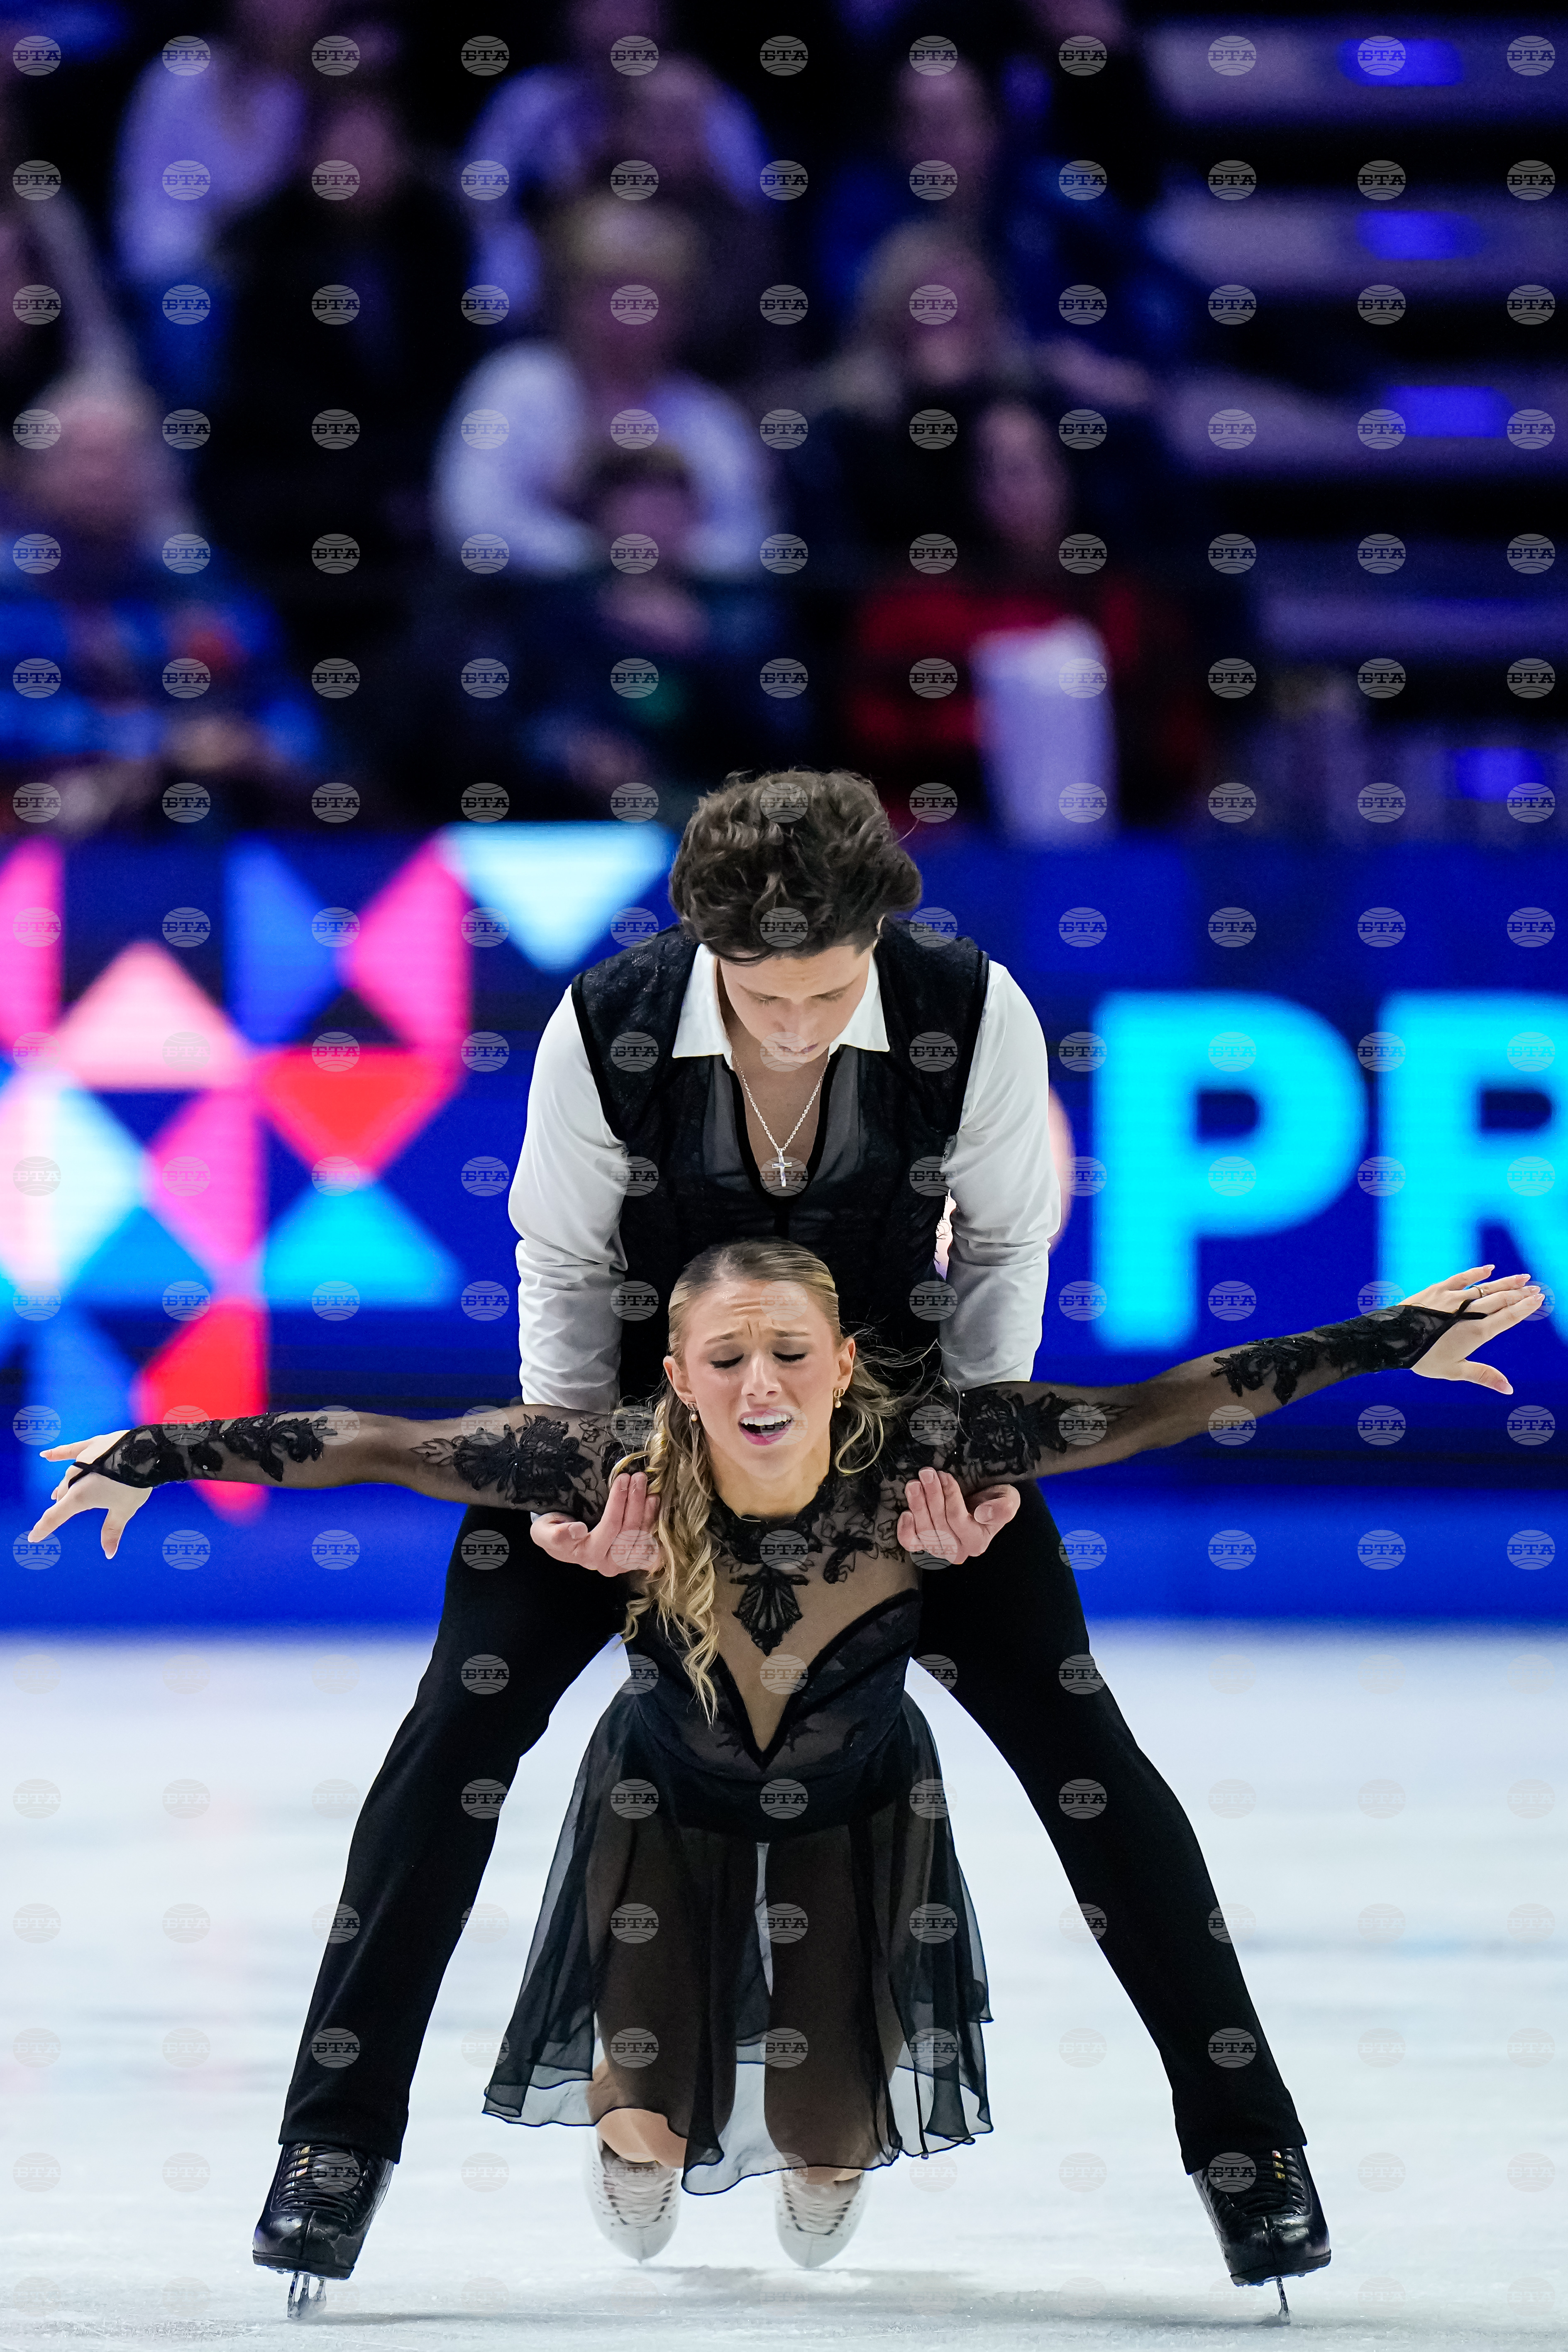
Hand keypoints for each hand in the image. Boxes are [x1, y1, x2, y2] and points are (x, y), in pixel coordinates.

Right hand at [32, 1432, 146, 1556]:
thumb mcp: (124, 1510)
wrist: (147, 1454)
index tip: (33, 1538)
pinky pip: (71, 1450)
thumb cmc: (135, 1484)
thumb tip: (109, 1554)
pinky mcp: (92, 1445)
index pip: (55, 1516)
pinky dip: (58, 1454)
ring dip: (64, 1487)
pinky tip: (46, 1456)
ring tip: (56, 1494)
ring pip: (68, 1477)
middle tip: (60, 1510)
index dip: (43, 1529)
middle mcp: (75, 1477)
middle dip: (63, 1504)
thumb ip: (112, 1531)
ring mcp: (83, 1459)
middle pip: (65, 1495)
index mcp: (80, 1497)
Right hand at [530, 1470, 658, 1576]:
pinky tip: (654, 1505)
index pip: (609, 1527)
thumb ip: (555, 1534)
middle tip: (638, 1476)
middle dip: (635, 1500)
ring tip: (649, 1488)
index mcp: (586, 1554)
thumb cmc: (553, 1532)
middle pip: (629, 1530)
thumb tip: (577, 1530)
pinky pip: (649, 1546)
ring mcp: (622, 1564)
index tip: (622, 1478)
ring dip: (648, 1511)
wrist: (562, 1546)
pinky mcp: (632, 1561)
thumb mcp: (543, 1532)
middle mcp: (606, 1563)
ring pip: (642, 1537)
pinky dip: (653, 1525)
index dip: (618, 1502)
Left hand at [897, 1467, 1019, 1562]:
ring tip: (914, 1484)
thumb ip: (1002, 1508)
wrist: (983, 1505)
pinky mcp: (925, 1546)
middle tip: (926, 1473)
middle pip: (939, 1524)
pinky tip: (906, 1512)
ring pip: (924, 1531)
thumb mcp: (1008, 1500)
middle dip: (931, 1495)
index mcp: (977, 1542)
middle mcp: (958, 1551)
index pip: (957, 1518)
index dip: (949, 1495)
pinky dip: (906, 1530)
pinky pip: (911, 1543)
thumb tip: (981, 1514)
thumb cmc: (994, 1501)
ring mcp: (940, 1550)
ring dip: (917, 1505)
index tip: (944, 1474)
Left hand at [1401, 1264, 1542, 1393]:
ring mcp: (1453, 1298)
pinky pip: (1461, 1278)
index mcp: (1476, 1332)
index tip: (1539, 1299)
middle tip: (1537, 1290)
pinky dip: (1477, 1273)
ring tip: (1523, 1278)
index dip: (1525, 1308)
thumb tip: (1509, 1389)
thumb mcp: (1455, 1371)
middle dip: (1521, 1294)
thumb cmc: (1423, 1358)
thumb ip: (1484, 1376)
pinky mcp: (1438, 1289)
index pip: (1507, 1317)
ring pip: (1485, 1287)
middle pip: (1501, 1300)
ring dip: (1506, 1283)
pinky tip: (1490, 1269)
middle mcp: (1468, 1312)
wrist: (1392, 1340)